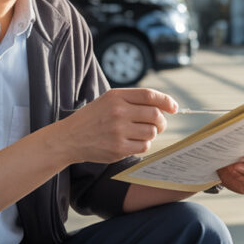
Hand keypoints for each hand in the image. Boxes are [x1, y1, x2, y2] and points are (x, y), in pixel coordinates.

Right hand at [60, 88, 176, 163]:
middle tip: (158, 124)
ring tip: (139, 133)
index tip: (174, 107)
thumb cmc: (94, 118)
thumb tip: (164, 106)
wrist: (70, 138)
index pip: (149, 95)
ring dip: (151, 134)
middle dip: (162, 121)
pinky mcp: (118, 148)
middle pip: (155, 115)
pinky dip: (143, 145)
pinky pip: (144, 146)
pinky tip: (132, 142)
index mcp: (116, 96)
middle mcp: (118, 112)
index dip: (166, 101)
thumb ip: (133, 100)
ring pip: (152, 132)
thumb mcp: (109, 100)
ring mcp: (118, 131)